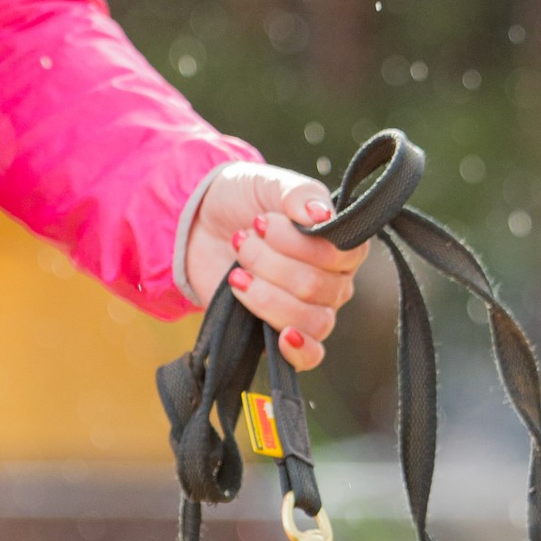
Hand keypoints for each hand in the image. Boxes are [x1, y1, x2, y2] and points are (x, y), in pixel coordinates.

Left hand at [180, 165, 365, 371]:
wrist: (198, 226)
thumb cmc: (242, 201)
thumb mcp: (267, 183)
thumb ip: (298, 193)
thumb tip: (322, 215)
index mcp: (340, 245)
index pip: (342, 254)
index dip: (299, 243)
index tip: (261, 222)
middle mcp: (334, 281)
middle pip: (317, 286)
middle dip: (269, 262)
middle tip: (241, 241)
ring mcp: (311, 311)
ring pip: (311, 319)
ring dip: (265, 295)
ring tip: (237, 273)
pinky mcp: (283, 336)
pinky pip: (311, 357)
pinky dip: (299, 349)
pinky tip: (281, 336)